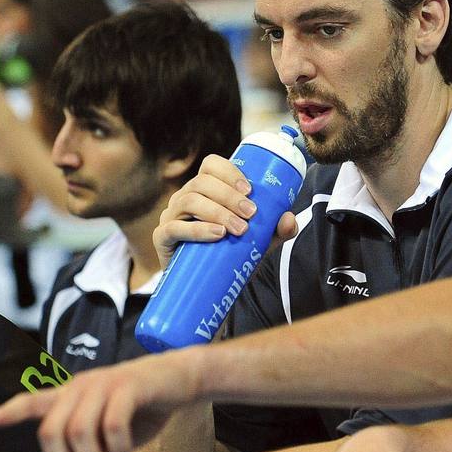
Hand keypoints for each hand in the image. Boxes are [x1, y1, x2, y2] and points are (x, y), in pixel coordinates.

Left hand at [0, 351, 203, 451]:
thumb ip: (90, 445)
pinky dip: (118, 448)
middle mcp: (82, 386)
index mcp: (74, 394)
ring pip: (80, 433)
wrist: (182, 378)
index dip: (11, 411)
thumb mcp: (112, 428)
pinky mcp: (129, 386)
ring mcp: (104, 383)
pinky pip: (112, 424)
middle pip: (52, 432)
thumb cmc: (145, 407)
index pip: (35, 401)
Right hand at [153, 154, 298, 269]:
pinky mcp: (162, 238)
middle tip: (251, 213)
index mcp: (205, 190)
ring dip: (217, 211)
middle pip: (201, 182)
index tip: (250, 189)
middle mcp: (185, 198)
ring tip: (239, 229)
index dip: (229, 172)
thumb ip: (275, 230)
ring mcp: (171, 216)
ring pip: (189, 201)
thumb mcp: (257, 241)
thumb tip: (289, 219)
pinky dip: (197, 229)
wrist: (206, 285)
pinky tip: (217, 235)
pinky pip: (174, 228)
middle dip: (229, 195)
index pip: (211, 165)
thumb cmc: (229, 255)